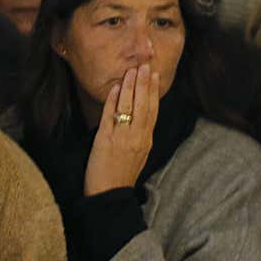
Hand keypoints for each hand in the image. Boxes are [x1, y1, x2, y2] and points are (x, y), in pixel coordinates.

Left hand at [82, 64, 159, 196]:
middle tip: (145, 65)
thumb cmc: (121, 176)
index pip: (153, 110)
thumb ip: (140, 136)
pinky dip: (113, 100)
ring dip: (130, 86)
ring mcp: (122, 137)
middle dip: (144, 83)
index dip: (154, 91)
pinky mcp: (105, 139)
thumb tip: (139, 119)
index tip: (155, 75)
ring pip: (129, 106)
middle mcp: (137, 136)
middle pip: (144, 104)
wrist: (109, 195)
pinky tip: (115, 87)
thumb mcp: (139, 155)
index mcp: (146, 140)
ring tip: (131, 71)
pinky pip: (110, 115)